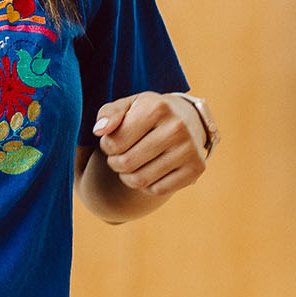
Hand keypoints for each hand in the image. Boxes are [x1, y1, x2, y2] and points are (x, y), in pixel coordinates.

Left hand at [88, 91, 209, 197]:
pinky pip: (159, 190)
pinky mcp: (196, 168)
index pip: (114, 143)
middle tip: (119, 156)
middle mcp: (177, 128)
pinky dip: (147, 186)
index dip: (107, 146)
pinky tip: (149, 172)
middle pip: (126, 164)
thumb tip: (99, 130)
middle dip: (115, 163)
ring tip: (131, 165)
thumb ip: (108, 114)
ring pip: (141, 180)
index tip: (112, 141)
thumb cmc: (148, 114)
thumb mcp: (128, 106)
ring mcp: (189, 149)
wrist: (187, 118)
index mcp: (157, 108)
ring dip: (128, 177)